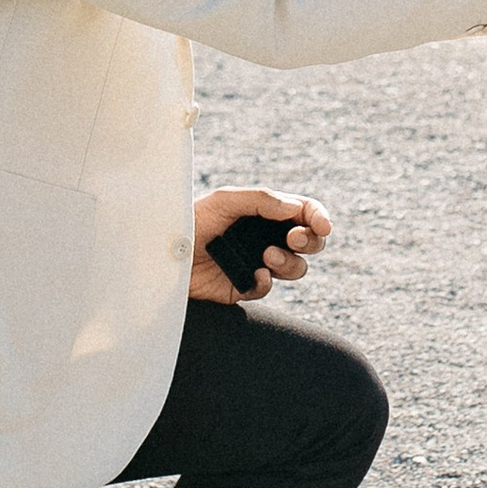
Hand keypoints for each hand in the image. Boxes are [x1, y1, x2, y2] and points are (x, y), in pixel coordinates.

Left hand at [190, 189, 329, 303]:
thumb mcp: (226, 200)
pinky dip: (266, 281)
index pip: (304, 213)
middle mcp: (267, 237)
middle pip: (310, 242)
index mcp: (266, 213)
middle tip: (293, 238)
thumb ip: (262, 200)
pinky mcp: (245, 286)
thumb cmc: (193, 220)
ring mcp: (258, 263)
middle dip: (310, 240)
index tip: (321, 226)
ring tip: (267, 255)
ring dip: (290, 261)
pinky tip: (256, 275)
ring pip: (296, 267)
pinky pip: (268, 287)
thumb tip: (295, 208)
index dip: (318, 218)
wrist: (165, 253)